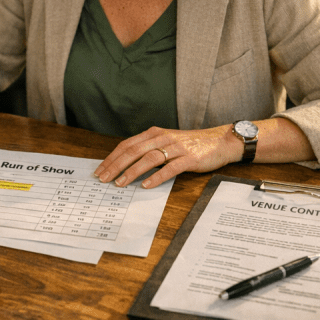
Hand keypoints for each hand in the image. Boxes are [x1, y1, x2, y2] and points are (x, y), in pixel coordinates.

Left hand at [94, 125, 238, 188]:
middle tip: (103, 179)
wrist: (220, 141)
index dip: (112, 158)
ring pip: (149, 158)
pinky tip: (146, 185)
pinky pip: (170, 167)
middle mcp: (162, 138)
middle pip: (133, 151)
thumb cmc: (190, 145)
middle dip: (116, 165)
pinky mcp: (189, 158)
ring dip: (132, 171)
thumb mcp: (166, 142)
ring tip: (120, 183)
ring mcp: (176, 147)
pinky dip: (156, 176)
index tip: (100, 170)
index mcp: (154, 133)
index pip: (127, 145)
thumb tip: (126, 165)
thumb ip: (149, 149)